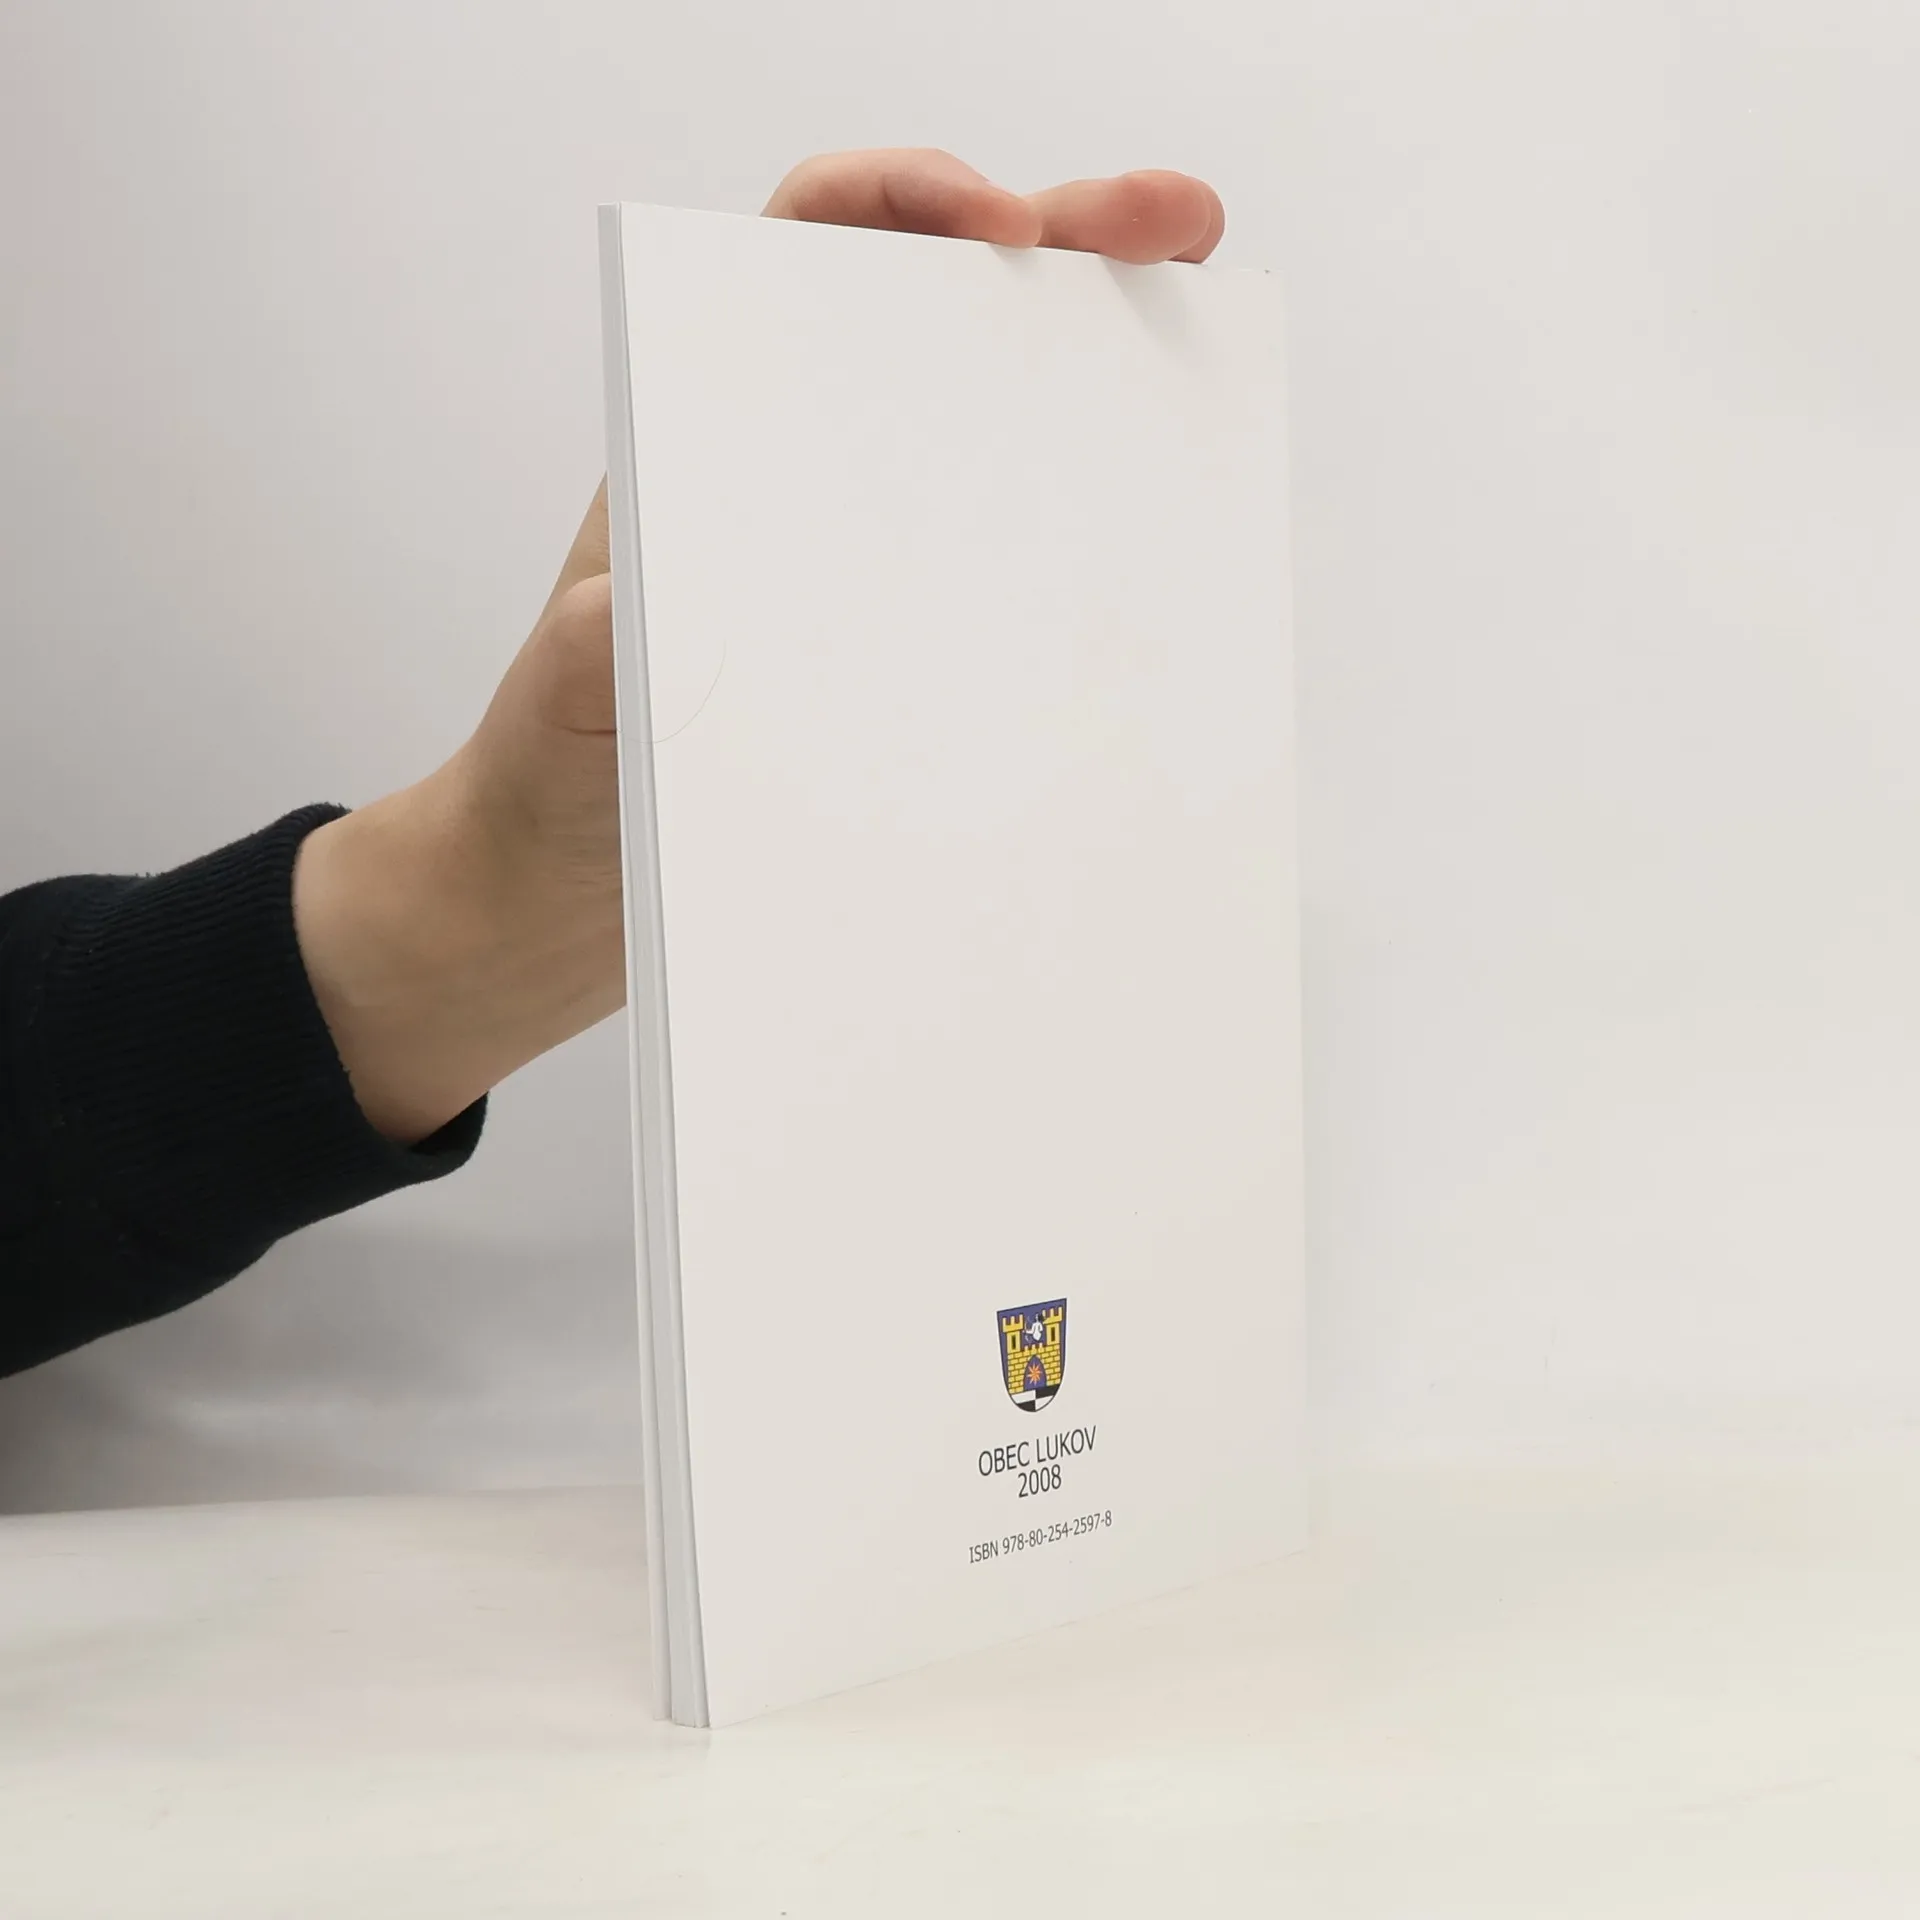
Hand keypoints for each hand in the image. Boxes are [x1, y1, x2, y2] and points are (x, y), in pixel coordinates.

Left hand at [293, 152, 1225, 1141]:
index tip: (995, 221)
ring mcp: (867, 559)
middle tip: (1180, 227)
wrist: (575, 893)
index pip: (807, 249)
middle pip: (944, 312)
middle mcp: (802, 471)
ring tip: (1211, 374)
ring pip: (1001, 436)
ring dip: (1108, 389)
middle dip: (1072, 248)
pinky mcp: (911, 650)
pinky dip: (1095, 553)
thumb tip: (639, 613)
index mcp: (711, 434)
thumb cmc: (558, 772)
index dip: (903, 197)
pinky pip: (1017, 578)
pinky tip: (1167, 566)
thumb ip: (592, 652)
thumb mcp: (566, 705)